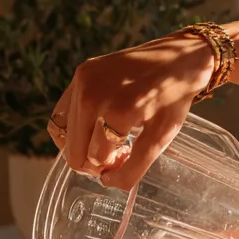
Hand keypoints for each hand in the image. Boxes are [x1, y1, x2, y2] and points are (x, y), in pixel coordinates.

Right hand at [46, 31, 214, 189]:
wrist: (178, 57)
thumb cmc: (173, 99)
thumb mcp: (161, 139)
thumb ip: (133, 169)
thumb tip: (106, 182)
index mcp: (118, 112)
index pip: (95, 159)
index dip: (110, 166)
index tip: (127, 155)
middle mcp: (94, 95)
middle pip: (74, 152)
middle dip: (92, 160)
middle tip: (116, 151)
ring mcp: (83, 82)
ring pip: (64, 136)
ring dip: (82, 144)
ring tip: (104, 137)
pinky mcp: (80, 74)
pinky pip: (60, 114)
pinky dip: (73, 128)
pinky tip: (94, 125)